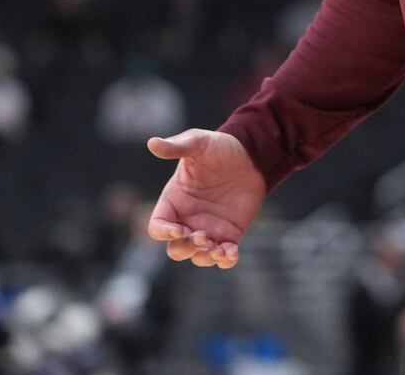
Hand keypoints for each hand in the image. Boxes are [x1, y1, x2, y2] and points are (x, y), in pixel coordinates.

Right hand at [146, 129, 266, 269]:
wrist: (252, 155)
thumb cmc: (220, 147)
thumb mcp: (198, 143)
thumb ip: (176, 147)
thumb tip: (152, 143)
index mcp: (174, 201)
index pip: (157, 227)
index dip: (164, 232)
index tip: (179, 228)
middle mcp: (187, 219)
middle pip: (175, 249)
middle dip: (186, 248)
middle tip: (203, 237)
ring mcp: (208, 229)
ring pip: (197, 257)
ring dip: (204, 258)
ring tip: (218, 249)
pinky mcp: (229, 234)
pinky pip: (223, 256)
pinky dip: (225, 260)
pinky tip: (232, 253)